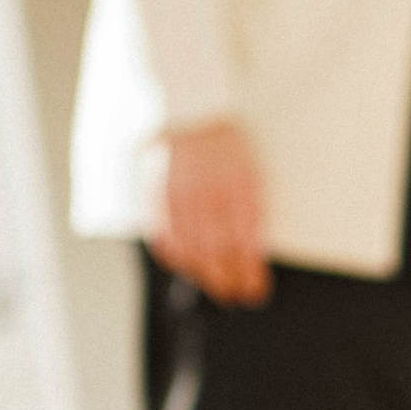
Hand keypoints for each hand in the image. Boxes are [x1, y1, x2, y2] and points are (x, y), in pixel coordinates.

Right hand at [153, 120, 268, 305]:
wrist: (192, 112)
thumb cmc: (227, 147)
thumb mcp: (250, 174)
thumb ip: (250, 212)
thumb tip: (253, 253)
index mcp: (237, 189)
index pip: (244, 244)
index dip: (249, 274)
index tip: (255, 291)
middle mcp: (207, 195)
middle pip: (217, 253)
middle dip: (229, 280)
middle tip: (236, 296)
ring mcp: (178, 197)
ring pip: (190, 250)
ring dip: (205, 275)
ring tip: (218, 287)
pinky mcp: (155, 197)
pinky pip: (163, 237)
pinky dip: (176, 257)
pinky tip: (188, 266)